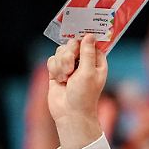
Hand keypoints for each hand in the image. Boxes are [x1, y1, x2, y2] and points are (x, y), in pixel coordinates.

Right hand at [46, 34, 108, 148]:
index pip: (90, 42)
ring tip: (66, 78)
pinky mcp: (57, 71)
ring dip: (61, 64)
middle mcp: (84, 62)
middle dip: (68, 54)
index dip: (83, 38)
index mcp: (96, 61)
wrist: (70, 113)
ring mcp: (70, 66)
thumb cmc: (84, 95)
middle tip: (71, 67)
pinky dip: (54, 69)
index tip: (78, 36)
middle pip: (72, 44)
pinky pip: (51, 60)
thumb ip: (88, 53)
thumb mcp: (89, 72)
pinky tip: (59, 80)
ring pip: (60, 51)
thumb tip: (89, 35)